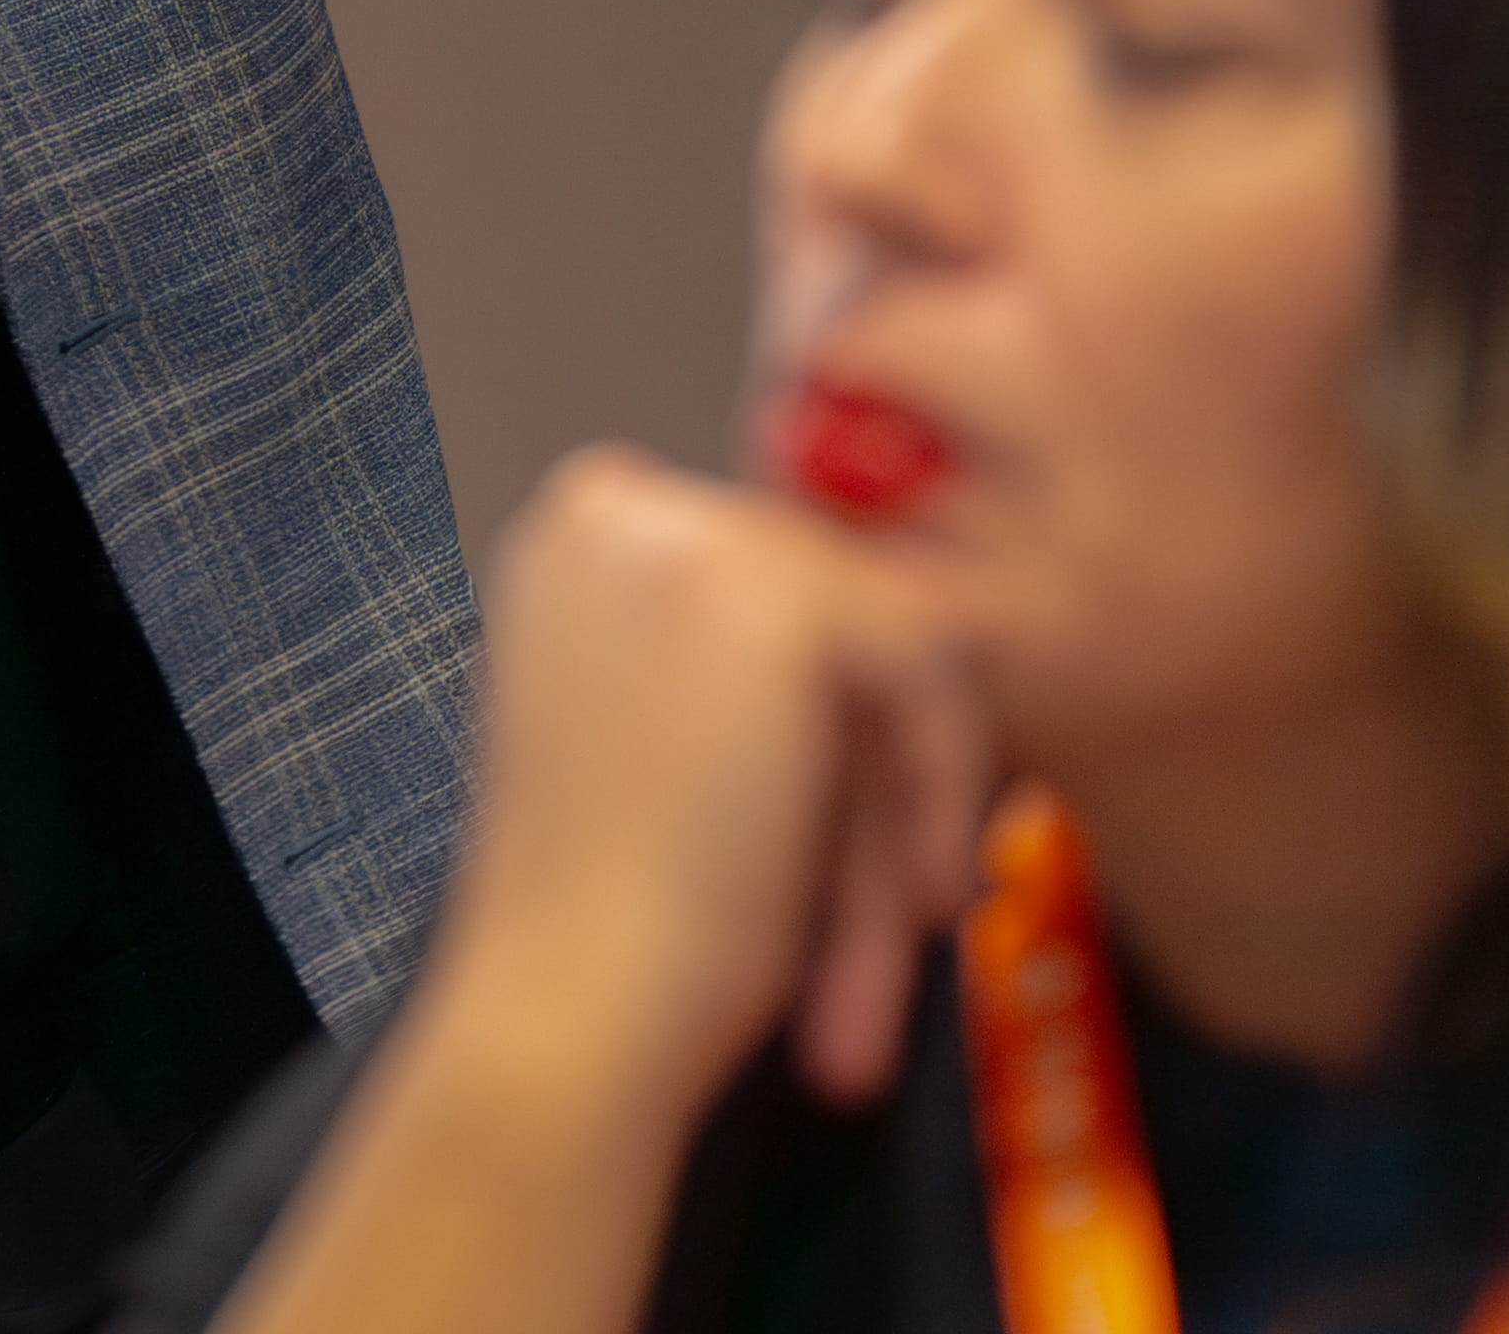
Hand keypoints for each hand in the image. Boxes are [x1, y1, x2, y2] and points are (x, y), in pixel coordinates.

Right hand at [422, 447, 994, 1121]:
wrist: (569, 1005)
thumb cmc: (608, 916)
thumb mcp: (675, 737)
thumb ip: (756, 662)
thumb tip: (928, 609)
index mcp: (578, 533)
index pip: (779, 587)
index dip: (837, 725)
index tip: (859, 844)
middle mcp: (617, 504)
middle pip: (840, 616)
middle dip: (874, 781)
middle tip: (889, 921)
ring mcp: (689, 532)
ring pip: (892, 646)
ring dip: (900, 804)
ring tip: (886, 944)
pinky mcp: (775, 594)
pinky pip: (930, 669)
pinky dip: (939, 787)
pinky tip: (911, 904)